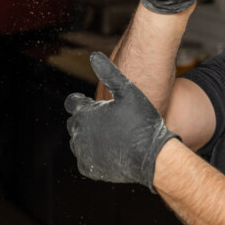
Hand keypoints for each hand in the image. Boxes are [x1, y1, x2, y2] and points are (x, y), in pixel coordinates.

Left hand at [64, 52, 179, 191]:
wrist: (152, 156)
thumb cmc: (142, 121)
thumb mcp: (128, 91)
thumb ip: (109, 72)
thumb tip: (94, 55)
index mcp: (85, 113)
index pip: (72, 103)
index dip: (81, 101)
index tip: (91, 102)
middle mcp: (79, 133)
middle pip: (74, 122)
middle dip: (85, 119)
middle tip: (105, 119)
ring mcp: (83, 152)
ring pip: (77, 141)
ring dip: (87, 136)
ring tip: (108, 134)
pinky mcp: (89, 168)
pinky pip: (83, 158)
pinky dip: (92, 153)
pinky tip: (107, 147)